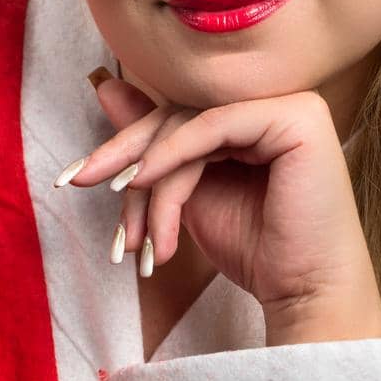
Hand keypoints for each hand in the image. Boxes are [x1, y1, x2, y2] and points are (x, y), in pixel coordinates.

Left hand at [57, 75, 380, 334]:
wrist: (307, 295)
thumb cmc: (257, 250)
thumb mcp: (188, 193)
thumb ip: (154, 144)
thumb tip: (104, 85)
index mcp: (255, 116)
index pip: (178, 117)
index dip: (126, 145)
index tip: (74, 176)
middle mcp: (276, 101)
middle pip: (180, 115)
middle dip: (124, 154)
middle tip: (77, 181)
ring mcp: (291, 105)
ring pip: (190, 122)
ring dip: (148, 177)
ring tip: (133, 232)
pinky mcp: (298, 117)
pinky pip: (214, 125)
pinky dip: (171, 156)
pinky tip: (143, 184)